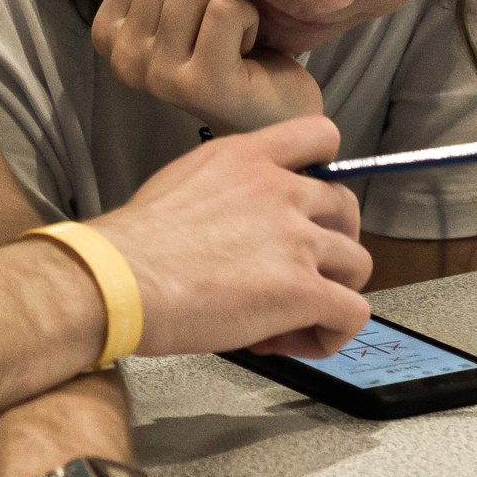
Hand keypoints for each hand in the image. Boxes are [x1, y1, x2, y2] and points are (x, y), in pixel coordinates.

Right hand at [92, 0, 322, 134]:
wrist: (271, 108)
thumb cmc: (229, 47)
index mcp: (107, 32)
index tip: (198, 7)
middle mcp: (123, 58)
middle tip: (221, 22)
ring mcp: (157, 75)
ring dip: (231, 0)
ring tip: (234, 36)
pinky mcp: (199, 83)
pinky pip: (225, 8)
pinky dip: (250, 18)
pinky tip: (247, 51)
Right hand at [92, 115, 371, 358]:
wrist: (119, 280)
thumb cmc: (130, 246)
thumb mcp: (179, 183)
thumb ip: (224, 190)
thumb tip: (234, 228)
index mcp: (246, 158)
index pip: (320, 136)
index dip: (326, 171)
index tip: (310, 203)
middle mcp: (280, 190)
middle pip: (346, 208)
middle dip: (331, 243)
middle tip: (297, 272)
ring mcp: (296, 240)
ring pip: (357, 264)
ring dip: (331, 291)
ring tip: (288, 318)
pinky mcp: (303, 289)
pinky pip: (353, 313)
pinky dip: (332, 334)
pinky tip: (296, 341)